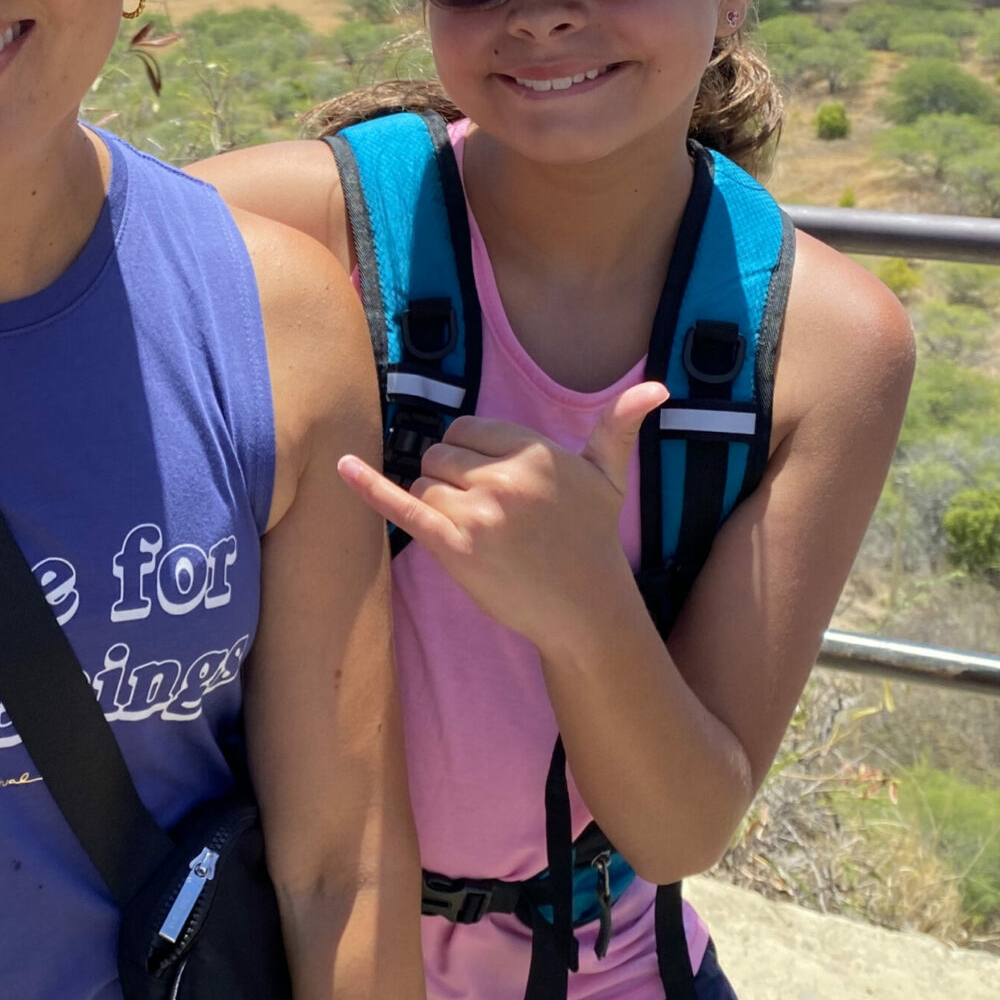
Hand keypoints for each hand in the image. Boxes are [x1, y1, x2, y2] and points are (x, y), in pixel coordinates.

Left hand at [337, 382, 666, 648]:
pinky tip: (342, 466)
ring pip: (423, 485)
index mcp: (535, 452)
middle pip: (439, 456)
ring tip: (476, 535)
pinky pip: (402, 507)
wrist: (586, 611)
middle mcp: (505, 476)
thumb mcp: (610, 480)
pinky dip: (369, 486)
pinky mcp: (455, 547)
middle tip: (484, 515)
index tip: (489, 482)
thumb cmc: (593, 544)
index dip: (469, 456)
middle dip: (450, 480)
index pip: (466, 431)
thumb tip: (656, 388)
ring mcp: (478, 512)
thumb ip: (619, 428)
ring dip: (435, 505)